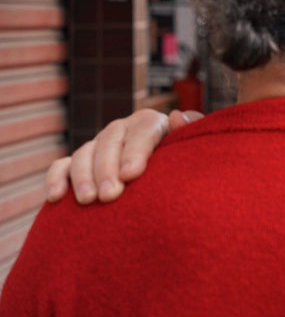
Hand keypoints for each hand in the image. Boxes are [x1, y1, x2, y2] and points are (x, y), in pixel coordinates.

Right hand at [44, 109, 203, 203]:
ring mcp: (99, 146)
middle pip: (110, 141)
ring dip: (83, 176)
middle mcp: (123, 130)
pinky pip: (62, 166)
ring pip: (84, 153)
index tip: (131, 174)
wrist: (169, 186)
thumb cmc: (184, 166)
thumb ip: (191, 133)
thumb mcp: (194, 149)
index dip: (136, 151)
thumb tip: (177, 116)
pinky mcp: (78, 164)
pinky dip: (56, 179)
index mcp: (152, 123)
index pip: (143, 129)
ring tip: (88, 201)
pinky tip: (57, 197)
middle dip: (107, 169)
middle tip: (110, 196)